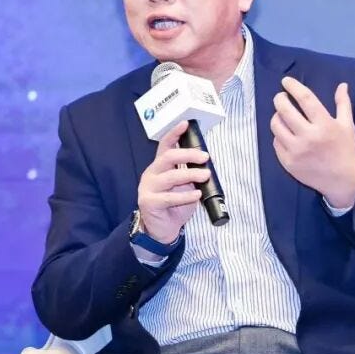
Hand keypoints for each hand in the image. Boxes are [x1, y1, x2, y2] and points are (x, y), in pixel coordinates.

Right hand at [137, 120, 208, 243]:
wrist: (163, 229)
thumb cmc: (175, 206)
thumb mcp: (185, 187)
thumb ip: (190, 176)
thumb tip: (205, 166)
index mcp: (160, 166)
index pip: (164, 145)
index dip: (174, 133)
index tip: (185, 123)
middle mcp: (152, 174)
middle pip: (168, 157)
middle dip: (188, 154)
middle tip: (205, 157)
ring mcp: (148, 188)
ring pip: (170, 176)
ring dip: (191, 175)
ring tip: (205, 176)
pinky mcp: (148, 202)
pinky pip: (169, 197)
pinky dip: (185, 196)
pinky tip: (196, 196)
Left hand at [271, 77, 354, 208]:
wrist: (343, 181)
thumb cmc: (345, 150)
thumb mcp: (348, 126)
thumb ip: (343, 104)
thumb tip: (342, 84)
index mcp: (325, 125)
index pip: (305, 99)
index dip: (293, 87)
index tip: (286, 81)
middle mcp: (308, 137)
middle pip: (285, 110)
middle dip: (279, 99)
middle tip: (280, 97)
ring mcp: (296, 151)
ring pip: (276, 126)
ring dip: (276, 116)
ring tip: (282, 115)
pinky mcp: (288, 162)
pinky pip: (276, 142)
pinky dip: (278, 135)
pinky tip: (284, 133)